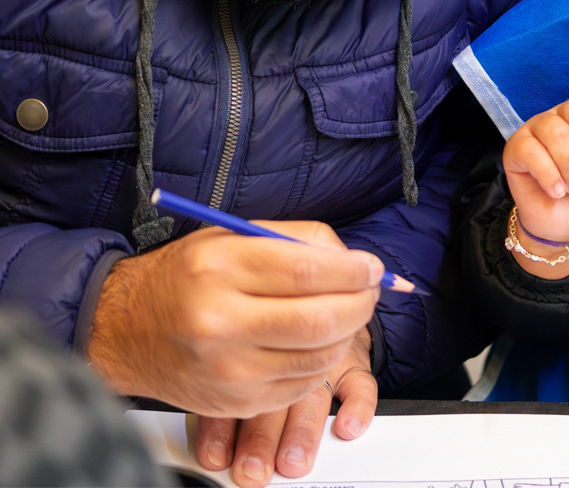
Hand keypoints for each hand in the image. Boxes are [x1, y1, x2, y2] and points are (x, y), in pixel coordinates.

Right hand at [87, 220, 382, 418]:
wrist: (127, 328)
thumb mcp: (235, 234)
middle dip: (361, 303)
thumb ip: (298, 240)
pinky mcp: (235, 401)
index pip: (308, 271)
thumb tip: (355, 261)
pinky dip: (322, 361)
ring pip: (318, 356)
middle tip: (372, 290)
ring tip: (347, 313)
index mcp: (221, 267)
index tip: (373, 267)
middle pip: (319, 319)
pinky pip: (301, 384)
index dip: (354, 270)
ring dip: (348, 333)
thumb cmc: (188, 275)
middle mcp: (220, 320)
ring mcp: (227, 368)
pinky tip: (317, 341)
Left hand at [194, 327, 377, 486]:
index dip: (223, 426)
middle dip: (262, 437)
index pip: (236, 385)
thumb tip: (192, 419)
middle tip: (253, 468)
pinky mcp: (352, 360)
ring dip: (302, 431)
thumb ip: (218, 358)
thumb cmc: (273, 316)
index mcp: (253, 341)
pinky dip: (358, 406)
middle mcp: (287, 350)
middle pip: (273, 395)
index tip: (216, 457)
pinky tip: (348, 425)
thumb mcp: (239, 326)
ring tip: (292, 460)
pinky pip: (360, 384)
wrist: (321, 289)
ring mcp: (320, 356)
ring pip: (313, 396)